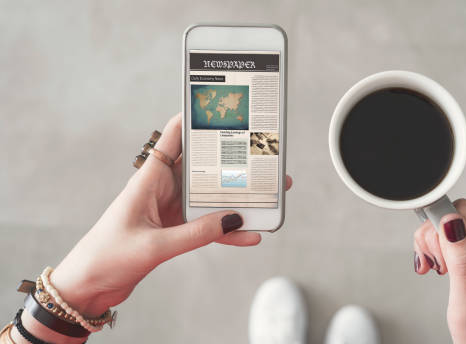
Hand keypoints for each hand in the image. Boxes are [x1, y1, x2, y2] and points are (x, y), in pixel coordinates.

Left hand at [49, 114, 292, 316]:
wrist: (88, 286)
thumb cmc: (107, 256)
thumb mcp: (154, 245)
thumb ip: (195, 233)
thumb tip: (233, 220)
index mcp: (150, 178)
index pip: (174, 137)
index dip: (195, 119)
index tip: (223, 109)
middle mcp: (162, 188)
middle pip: (202, 166)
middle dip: (232, 162)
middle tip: (260, 159)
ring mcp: (170, 209)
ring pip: (210, 197)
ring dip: (236, 198)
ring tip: (266, 197)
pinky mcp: (174, 230)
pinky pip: (207, 225)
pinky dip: (227, 230)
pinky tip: (248, 235)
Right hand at [413, 199, 465, 343]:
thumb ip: (461, 261)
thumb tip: (452, 221)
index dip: (441, 225)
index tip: (430, 249)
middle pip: (460, 218)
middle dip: (436, 237)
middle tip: (434, 266)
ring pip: (457, 229)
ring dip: (437, 245)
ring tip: (436, 270)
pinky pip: (460, 244)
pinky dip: (443, 253)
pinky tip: (440, 269)